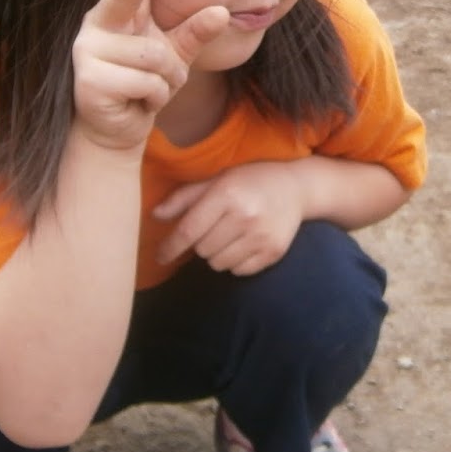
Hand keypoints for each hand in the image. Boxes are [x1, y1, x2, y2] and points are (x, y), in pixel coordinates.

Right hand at [70, 0, 227, 150]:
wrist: (118, 128)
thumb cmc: (145, 83)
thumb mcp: (175, 55)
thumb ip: (196, 32)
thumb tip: (222, 12)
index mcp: (121, 10)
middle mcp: (99, 22)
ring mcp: (89, 50)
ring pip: (155, 57)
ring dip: (167, 80)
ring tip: (151, 90)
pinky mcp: (88, 78)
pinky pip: (147, 83)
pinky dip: (154, 98)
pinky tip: (137, 103)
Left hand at [153, 161, 303, 275]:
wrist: (296, 188)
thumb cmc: (250, 181)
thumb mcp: (217, 180)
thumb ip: (185, 198)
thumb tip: (155, 215)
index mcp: (227, 194)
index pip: (189, 230)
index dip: (170, 247)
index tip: (160, 256)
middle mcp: (245, 216)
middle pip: (202, 250)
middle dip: (200, 244)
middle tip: (212, 229)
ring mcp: (261, 237)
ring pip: (218, 264)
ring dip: (215, 255)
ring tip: (227, 237)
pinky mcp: (273, 252)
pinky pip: (238, 271)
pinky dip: (234, 263)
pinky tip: (242, 244)